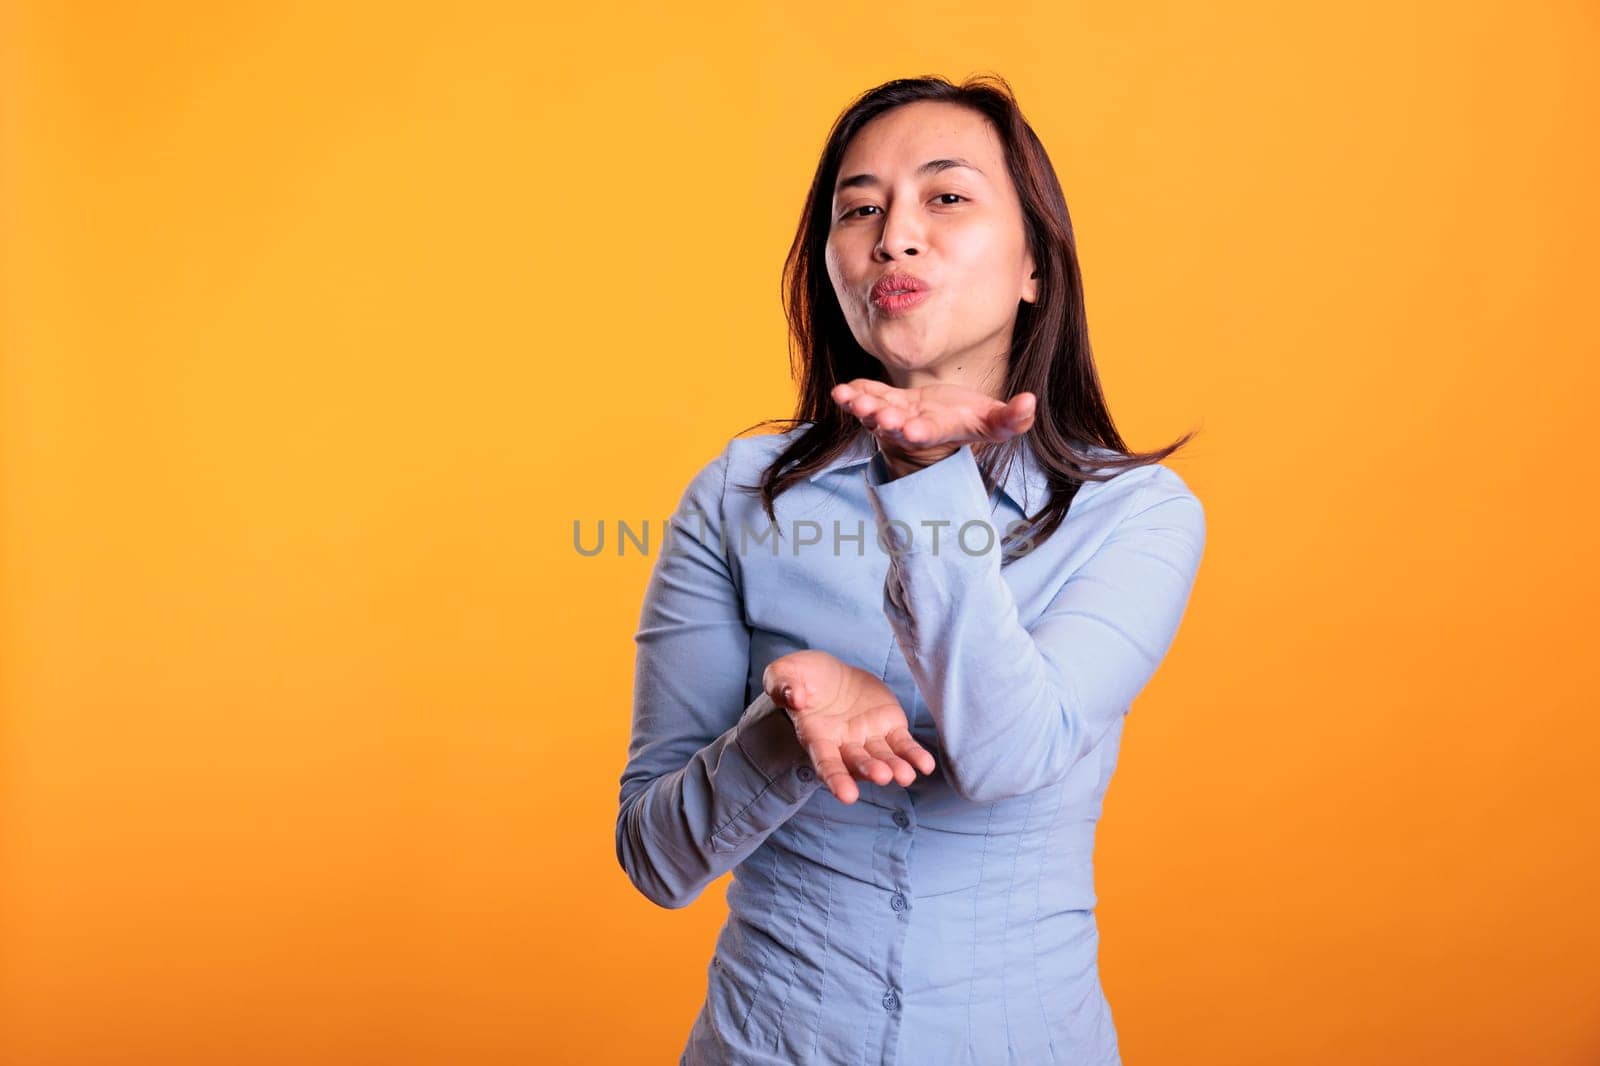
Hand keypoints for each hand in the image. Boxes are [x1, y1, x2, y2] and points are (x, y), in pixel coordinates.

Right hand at [762, 650, 935, 804]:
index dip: (836, 779)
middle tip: (881, 776)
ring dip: (895, 768)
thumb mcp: (784, 674)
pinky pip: (904, 744)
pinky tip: (925, 765)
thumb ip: (783, 686)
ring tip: (906, 775)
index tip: (847, 796)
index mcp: (816, 737)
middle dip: (869, 771)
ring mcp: (869, 739)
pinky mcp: (890, 727)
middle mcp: (844, 745)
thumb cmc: (801, 677)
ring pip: (883, 758)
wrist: (829, 674)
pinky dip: (915, 756)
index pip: (826, 764)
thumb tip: (794, 698)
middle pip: (857, 763)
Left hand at [830, 379, 1035, 477]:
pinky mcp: (882, 399)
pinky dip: (853, 392)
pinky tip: (840, 390)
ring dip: (861, 406)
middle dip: (884, 420)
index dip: (918, 432)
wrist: (942, 421)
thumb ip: (1012, 419)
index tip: (910, 431)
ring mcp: (893, 414)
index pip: (927, 433)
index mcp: (937, 430)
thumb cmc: (970, 420)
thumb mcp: (993, 422)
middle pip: (894, 426)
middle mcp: (910, 426)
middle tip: (878, 416)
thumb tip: (1031, 403)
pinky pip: (865, 394)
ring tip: (848, 398)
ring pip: (873, 412)